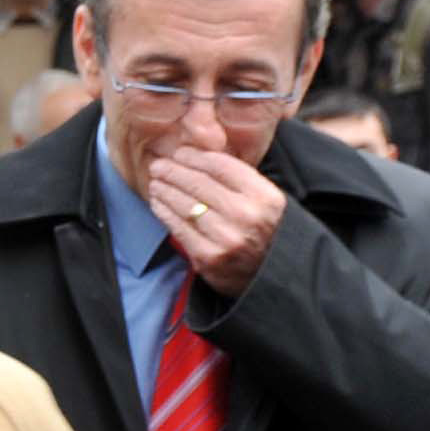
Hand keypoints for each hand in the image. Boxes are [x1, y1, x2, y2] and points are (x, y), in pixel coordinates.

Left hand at [146, 146, 285, 294]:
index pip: (220, 166)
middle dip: (173, 171)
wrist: (273, 277)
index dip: (194, 157)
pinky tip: (158, 203)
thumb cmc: (265, 233)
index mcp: (264, 196)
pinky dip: (164, 212)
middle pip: (199, 182)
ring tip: (156, 183)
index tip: (180, 153)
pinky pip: (178, 227)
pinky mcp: (208, 257)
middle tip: (158, 166)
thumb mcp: (266, 202)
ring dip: (165, 190)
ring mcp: (226, 238)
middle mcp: (246, 215)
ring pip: (185, 204)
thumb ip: (239, 180)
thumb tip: (197, 155)